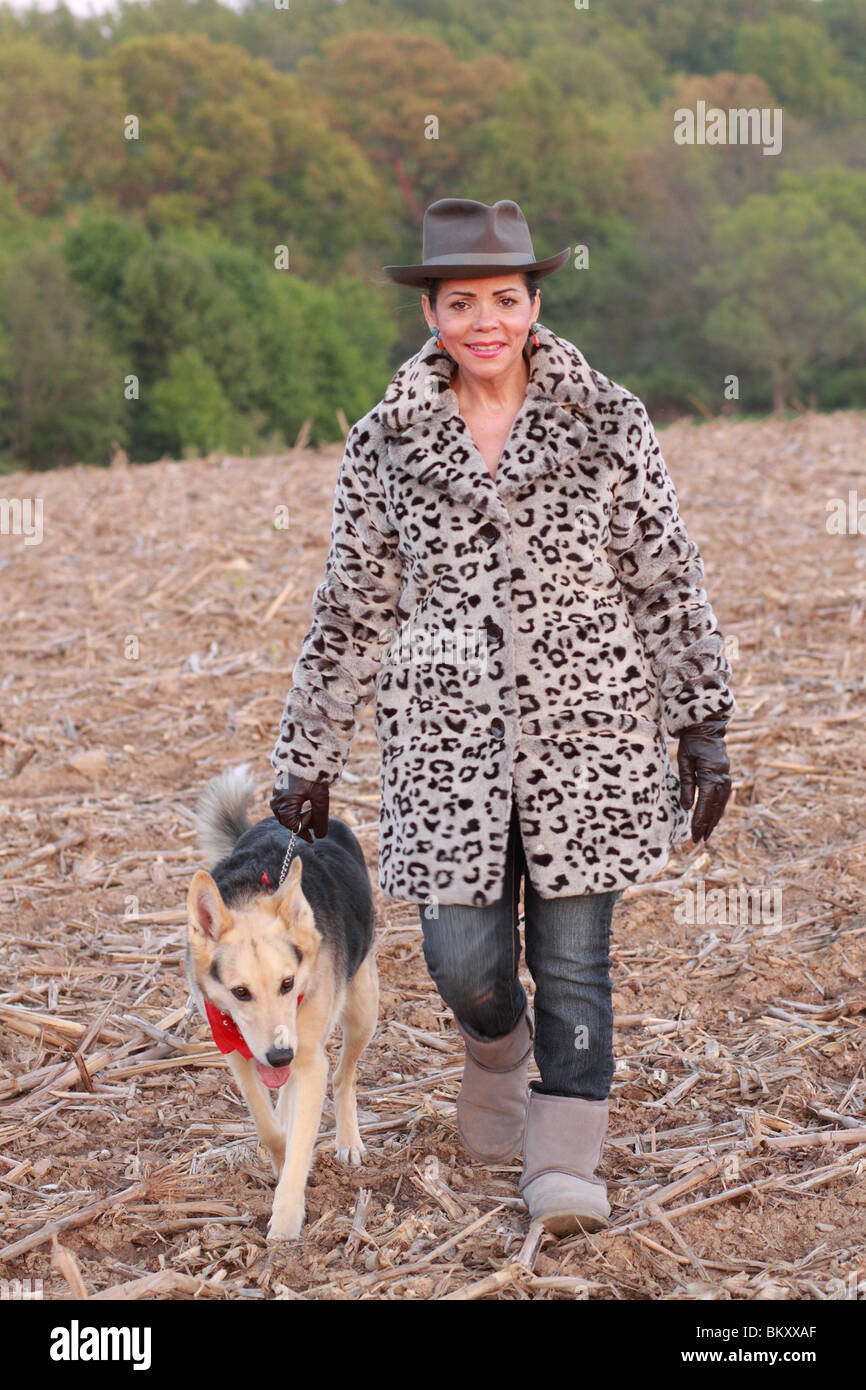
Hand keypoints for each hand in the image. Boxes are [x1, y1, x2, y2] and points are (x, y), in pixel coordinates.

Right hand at [270, 774, 328, 842]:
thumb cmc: (313, 775)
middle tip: (316, 814)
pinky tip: (307, 801)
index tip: (313, 839)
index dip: (304, 833)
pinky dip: (296, 808)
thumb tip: (320, 836)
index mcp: (284, 805)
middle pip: (289, 821)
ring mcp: (276, 795)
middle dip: (303, 822)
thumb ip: (321, 818)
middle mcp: (276, 802)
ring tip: (313, 806)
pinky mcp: (279, 790)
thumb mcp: (320, 798)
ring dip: (300, 815)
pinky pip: (286, 806)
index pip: (293, 827)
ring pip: (287, 814)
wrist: (306, 753)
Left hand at [677, 719, 730, 841]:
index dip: (699, 822)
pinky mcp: (725, 778)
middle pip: (714, 809)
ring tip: (704, 836)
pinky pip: (722, 800)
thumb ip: (686, 784)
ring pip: (720, 806)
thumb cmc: (692, 743)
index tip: (694, 836)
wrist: (708, 728)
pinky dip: (717, 812)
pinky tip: (712, 821)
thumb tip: (686, 807)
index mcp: (712, 776)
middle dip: (705, 827)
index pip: (705, 805)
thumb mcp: (685, 762)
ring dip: (713, 822)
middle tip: (696, 843)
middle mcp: (722, 780)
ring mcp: (726, 779)